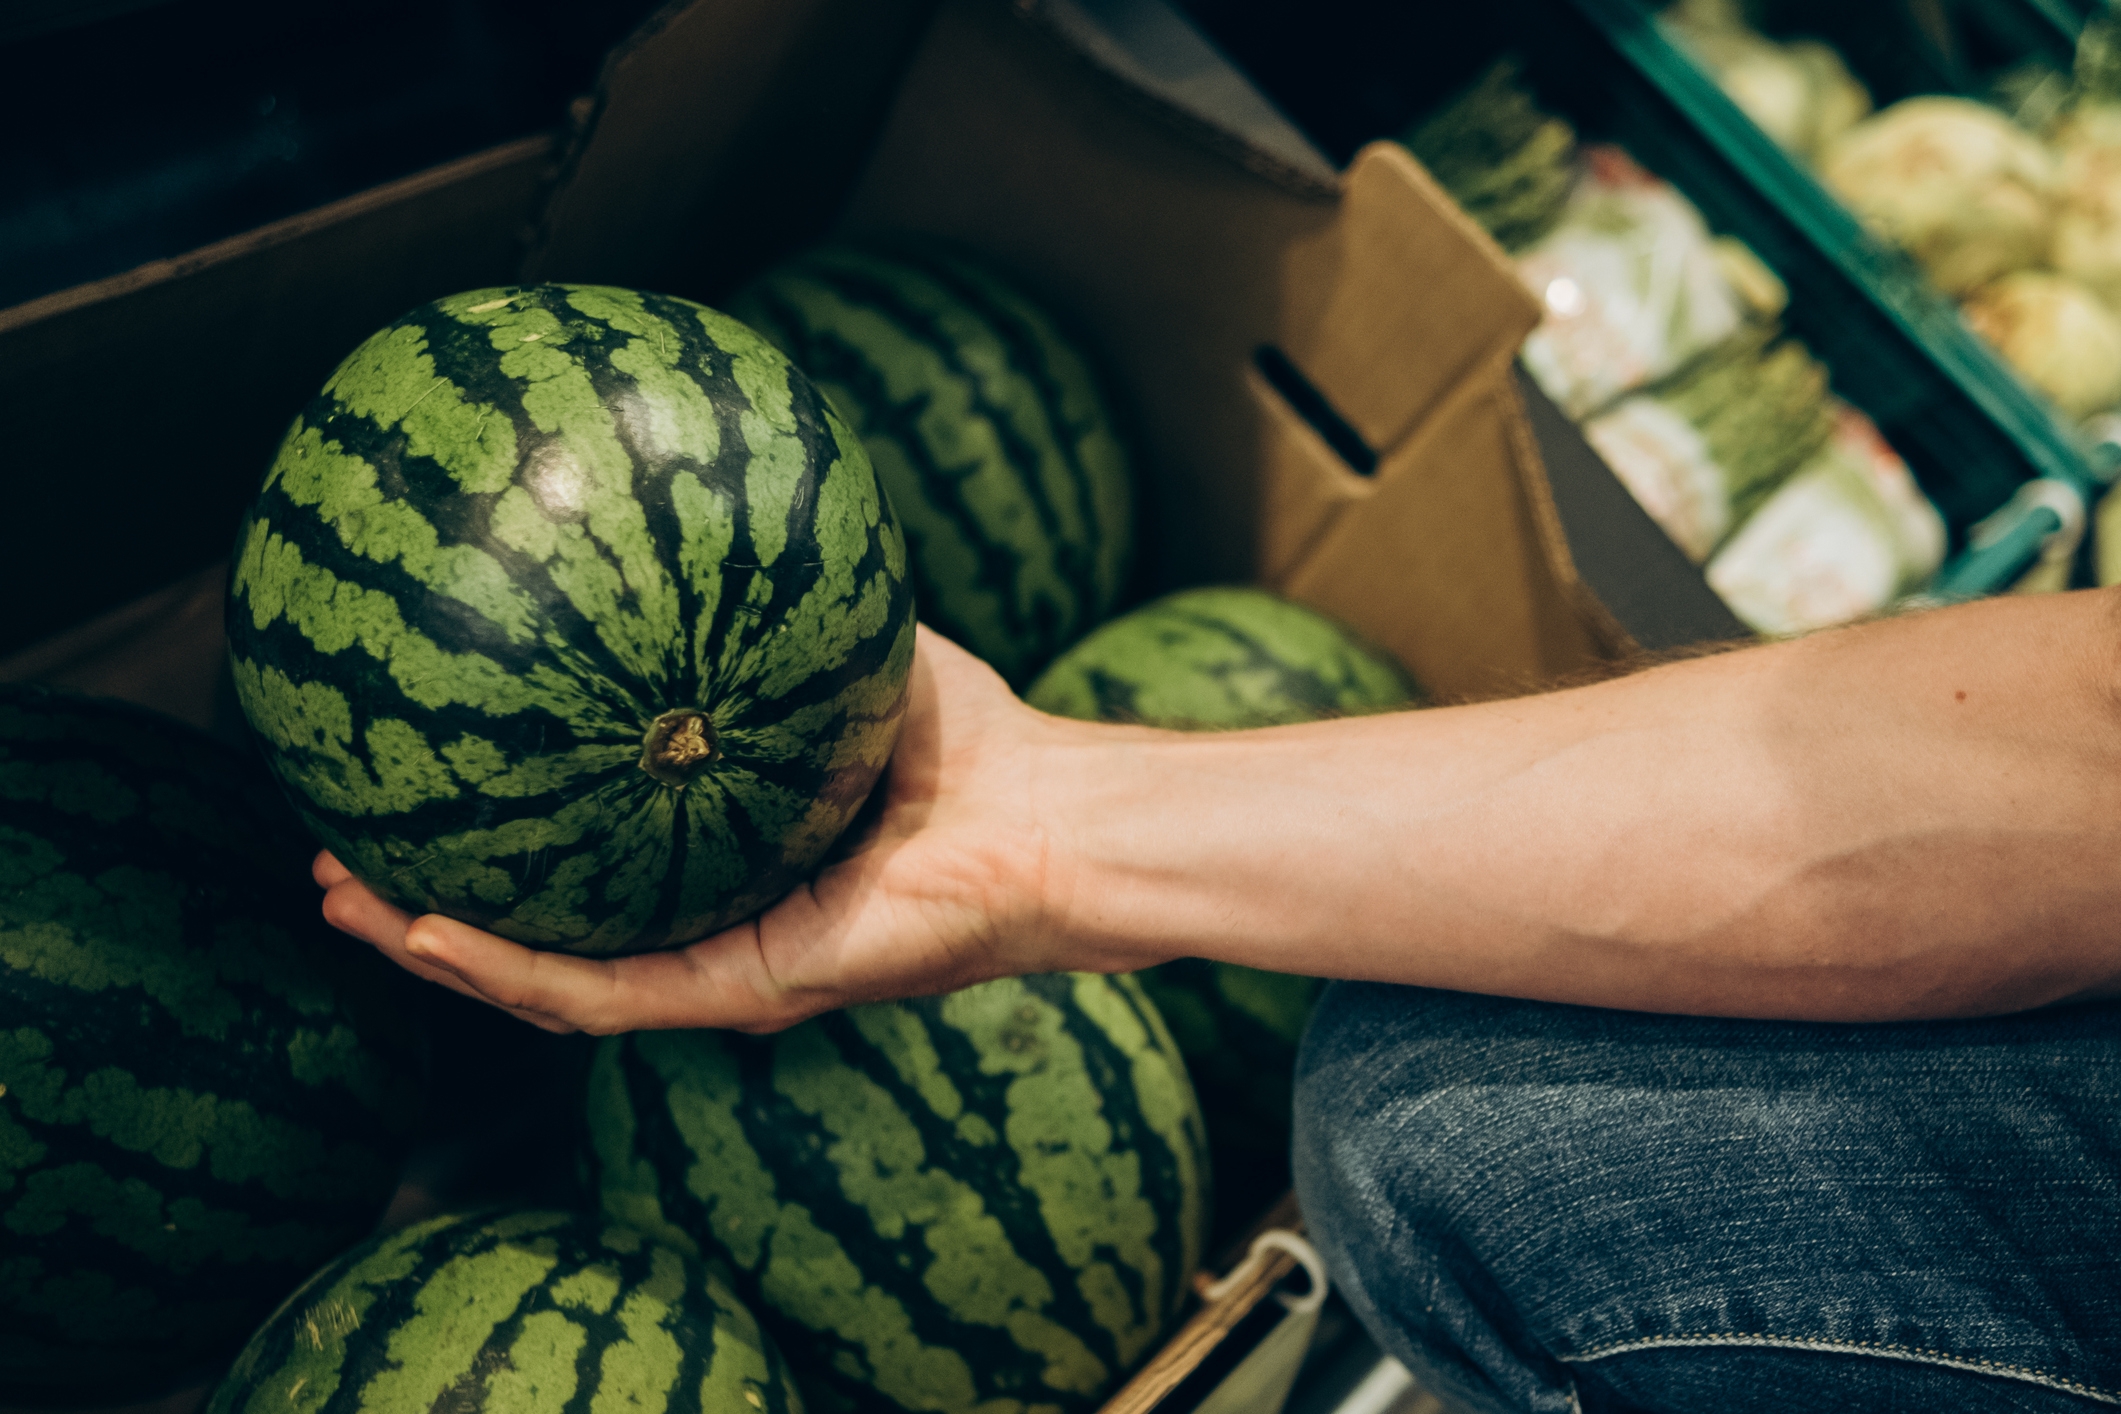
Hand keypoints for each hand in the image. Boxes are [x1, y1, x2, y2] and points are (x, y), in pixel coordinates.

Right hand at [317, 626, 1090, 1033]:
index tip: (405, 782)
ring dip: (439, 945)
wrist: (1049, 814)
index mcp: (715, 858)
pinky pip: (608, 993)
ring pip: (547, 980)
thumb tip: (689, 499)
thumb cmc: (965, 737)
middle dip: (431, 902)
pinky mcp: (750, 991)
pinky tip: (430, 931)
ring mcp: (722, 967)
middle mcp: (707, 921)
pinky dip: (512, 967)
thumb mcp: (837, 647)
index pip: (579, 856)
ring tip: (349, 903)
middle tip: (337, 860)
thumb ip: (763, 600)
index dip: (488, 832)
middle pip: (539, 928)